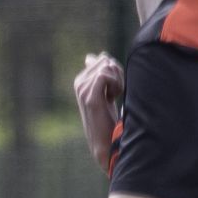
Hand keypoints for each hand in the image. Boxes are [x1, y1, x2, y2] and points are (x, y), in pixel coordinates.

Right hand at [73, 51, 124, 174]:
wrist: (105, 142)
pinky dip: (115, 84)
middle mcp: (79, 83)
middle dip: (117, 74)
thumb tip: (100, 55)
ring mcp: (82, 90)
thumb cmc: (108, 119)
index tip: (115, 88)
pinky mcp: (89, 97)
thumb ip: (102, 74)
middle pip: (105, 61)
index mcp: (81, 80)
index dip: (115, 70)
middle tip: (117, 93)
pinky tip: (113, 97)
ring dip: (118, 80)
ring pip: (106, 67)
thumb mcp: (106, 92)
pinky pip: (105, 75)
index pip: (102, 59)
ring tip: (114, 97)